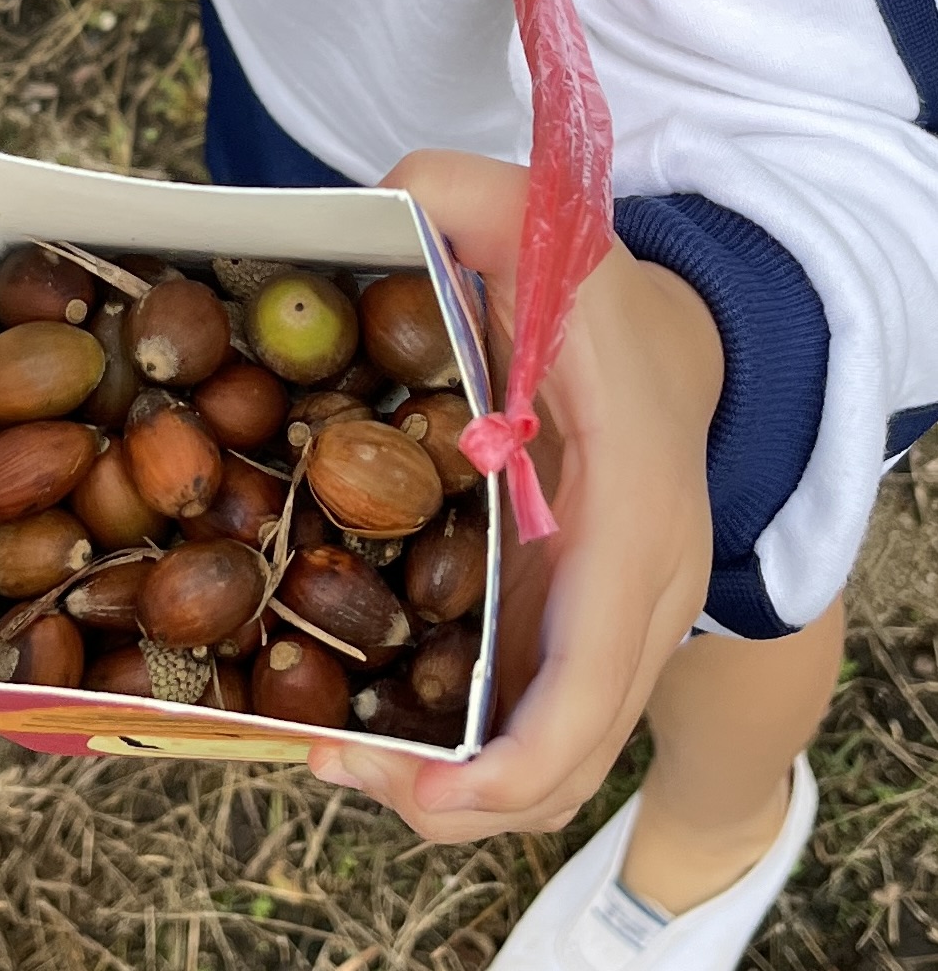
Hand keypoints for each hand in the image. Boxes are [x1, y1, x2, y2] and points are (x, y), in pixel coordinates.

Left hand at [306, 149, 724, 842]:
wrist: (671, 349)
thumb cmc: (596, 298)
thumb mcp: (534, 223)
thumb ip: (454, 200)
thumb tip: (370, 216)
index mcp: (636, 514)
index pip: (596, 671)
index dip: (514, 758)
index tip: (413, 784)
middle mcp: (641, 595)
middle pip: (570, 752)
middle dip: (457, 800)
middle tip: (328, 768)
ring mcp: (616, 629)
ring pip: (553, 762)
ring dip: (449, 794)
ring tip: (332, 759)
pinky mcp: (578, 635)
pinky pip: (532, 727)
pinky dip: (461, 757)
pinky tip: (369, 729)